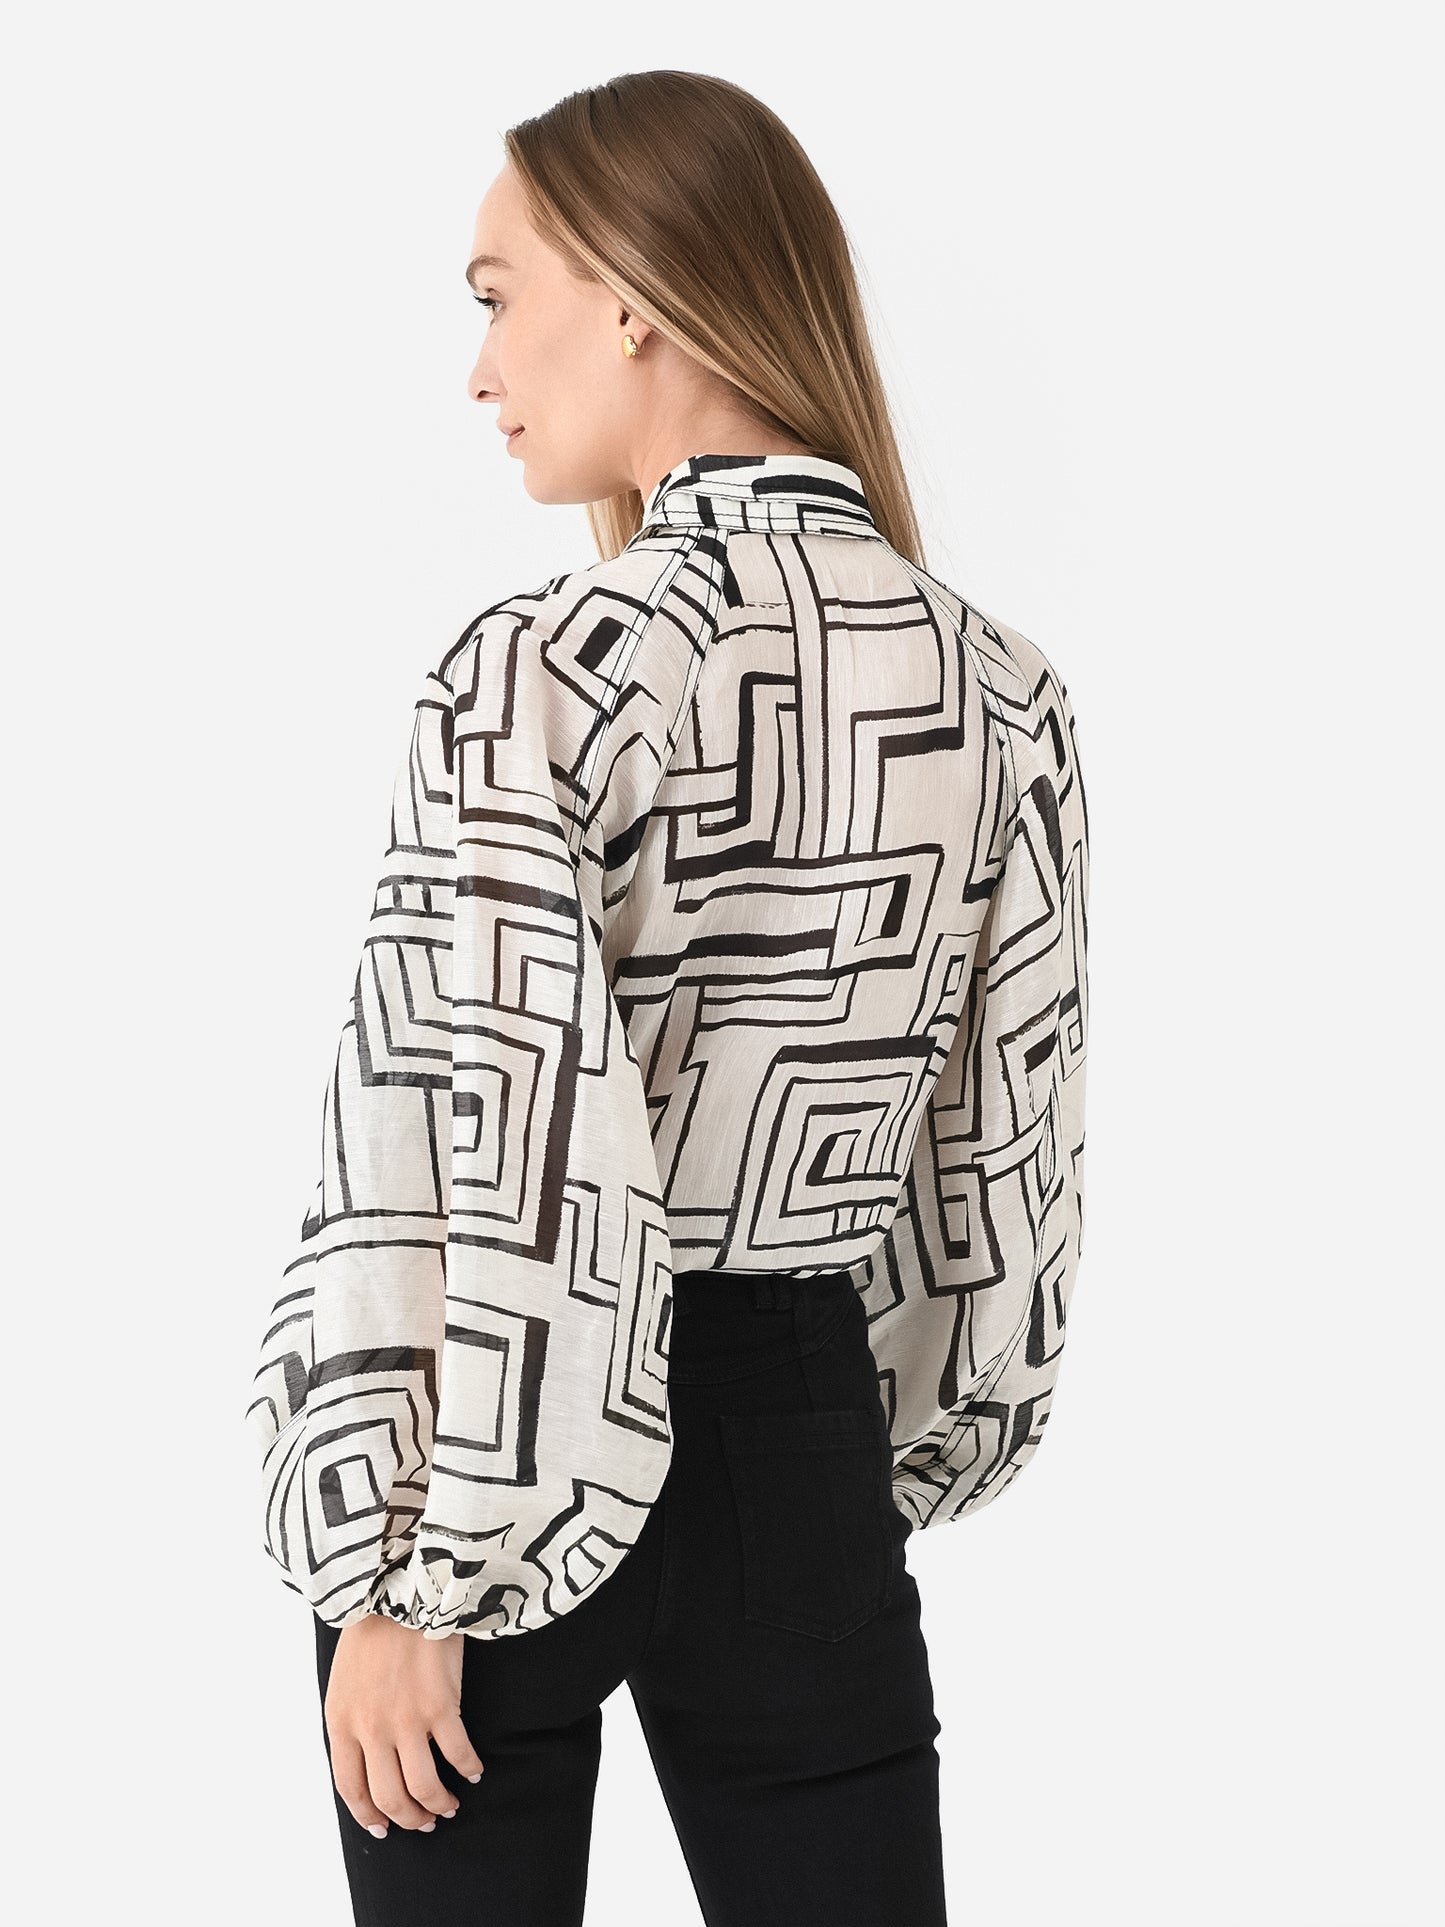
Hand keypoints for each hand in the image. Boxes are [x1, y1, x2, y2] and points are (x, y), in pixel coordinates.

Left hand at [323, 1614, 485, 1836]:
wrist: (400, 1593)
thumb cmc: (372, 1632)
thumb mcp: (342, 1684)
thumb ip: (351, 1725)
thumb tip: (368, 1763)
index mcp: (342, 1724)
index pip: (352, 1789)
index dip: (369, 1816)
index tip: (384, 1827)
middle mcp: (372, 1731)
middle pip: (390, 1797)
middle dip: (409, 1818)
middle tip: (425, 1821)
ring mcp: (407, 1721)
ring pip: (424, 1787)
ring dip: (439, 1804)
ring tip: (449, 1805)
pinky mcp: (441, 1707)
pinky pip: (458, 1754)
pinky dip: (468, 1768)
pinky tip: (474, 1770)